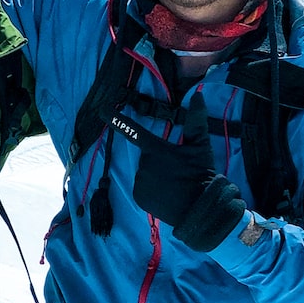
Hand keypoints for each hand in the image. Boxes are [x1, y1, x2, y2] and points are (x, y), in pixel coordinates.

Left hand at [131, 95, 247, 251]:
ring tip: (174, 185)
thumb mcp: (201, 147)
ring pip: (145, 174)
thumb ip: (197, 120)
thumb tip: (199, 95)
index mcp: (156, 149)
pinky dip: (152, 191)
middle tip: (177, 172)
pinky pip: (143, 189)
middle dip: (159, 162)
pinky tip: (166, 194)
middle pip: (147, 158)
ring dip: (156, 177)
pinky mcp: (139, 197)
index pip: (134, 131)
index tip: (102, 110)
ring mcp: (139, 181)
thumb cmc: (201, 174)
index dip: (117, 120)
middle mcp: (143, 164)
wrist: (199, 208)